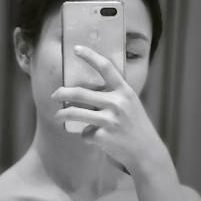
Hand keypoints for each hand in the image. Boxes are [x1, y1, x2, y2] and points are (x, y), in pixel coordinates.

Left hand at [51, 45, 170, 178]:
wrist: (146, 151)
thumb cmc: (135, 126)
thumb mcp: (130, 105)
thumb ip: (113, 96)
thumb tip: (85, 93)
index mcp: (124, 91)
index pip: (106, 67)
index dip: (90, 56)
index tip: (76, 49)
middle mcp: (117, 103)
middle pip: (80, 93)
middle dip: (62, 93)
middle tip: (54, 94)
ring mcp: (110, 120)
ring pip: (76, 114)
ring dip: (63, 114)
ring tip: (58, 115)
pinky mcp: (104, 137)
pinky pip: (85, 133)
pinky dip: (87, 136)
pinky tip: (96, 139)